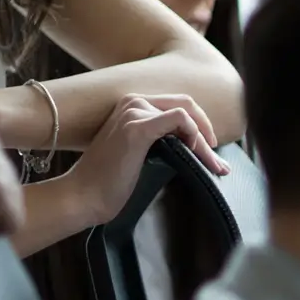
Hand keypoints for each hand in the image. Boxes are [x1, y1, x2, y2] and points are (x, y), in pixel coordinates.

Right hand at [61, 94, 224, 224]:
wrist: (82, 197)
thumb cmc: (110, 182)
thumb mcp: (141, 154)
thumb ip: (163, 141)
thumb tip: (198, 147)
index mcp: (133, 106)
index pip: (179, 106)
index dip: (200, 126)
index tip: (210, 151)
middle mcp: (133, 102)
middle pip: (187, 105)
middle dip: (208, 131)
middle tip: (217, 159)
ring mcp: (134, 112)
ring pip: (187, 115)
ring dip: (205, 141)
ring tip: (213, 165)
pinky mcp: (137, 128)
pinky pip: (180, 118)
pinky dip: (194, 134)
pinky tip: (194, 153)